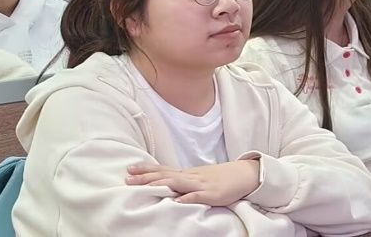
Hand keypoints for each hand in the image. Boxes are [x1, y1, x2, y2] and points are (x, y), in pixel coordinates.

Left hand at [125, 160, 260, 205]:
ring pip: (178, 183)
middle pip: (165, 175)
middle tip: (127, 178)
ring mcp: (201, 184)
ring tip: (145, 187)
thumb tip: (166, 182)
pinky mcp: (212, 194)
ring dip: (160, 184)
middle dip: (146, 177)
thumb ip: (183, 180)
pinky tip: (177, 201)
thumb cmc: (220, 178)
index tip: (129, 169)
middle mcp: (191, 176)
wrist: (244, 174)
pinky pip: (198, 196)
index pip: (163, 169)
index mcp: (187, 173)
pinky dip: (187, 198)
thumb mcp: (199, 177)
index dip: (146, 169)